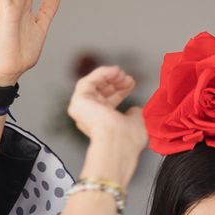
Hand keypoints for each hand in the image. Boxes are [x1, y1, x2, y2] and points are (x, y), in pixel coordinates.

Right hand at [69, 65, 146, 186]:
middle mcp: (91, 118)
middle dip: (115, 82)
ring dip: (108, 76)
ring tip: (121, 73)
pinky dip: (101, 73)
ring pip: (93, 85)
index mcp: (103, 124)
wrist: (118, 142)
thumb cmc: (128, 139)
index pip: (108, 102)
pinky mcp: (78, 102)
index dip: (120, 90)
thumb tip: (135, 109)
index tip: (131, 83)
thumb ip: (133, 115)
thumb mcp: (136, 123)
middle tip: (127, 78)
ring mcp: (83, 110)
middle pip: (100, 93)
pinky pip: (87, 82)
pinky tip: (114, 71)